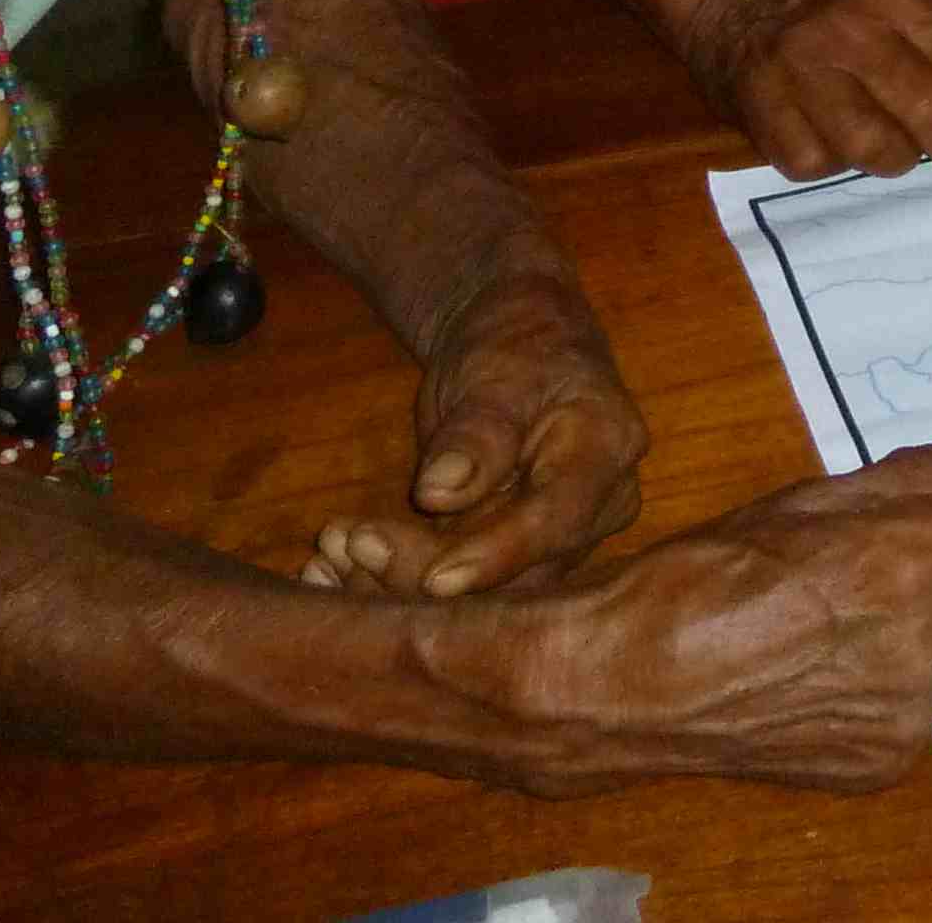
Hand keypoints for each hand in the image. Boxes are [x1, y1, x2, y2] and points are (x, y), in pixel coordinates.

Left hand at [304, 260, 645, 600]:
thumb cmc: (515, 344)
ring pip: (478, 591)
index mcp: (606, 452)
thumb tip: (440, 492)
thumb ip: (476, 433)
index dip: (495, 556)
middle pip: (514, 572)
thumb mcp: (496, 372)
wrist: (515, 340)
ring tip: (325, 555)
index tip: (431, 578)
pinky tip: (329, 572)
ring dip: (394, 581)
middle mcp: (595, 509)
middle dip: (422, 570)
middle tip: (344, 543)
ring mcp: (554, 539)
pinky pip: (453, 584)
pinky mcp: (509, 557)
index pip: (556, 520)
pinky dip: (388, 579)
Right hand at [517, 428, 931, 794]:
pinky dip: (918, 657)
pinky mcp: (887, 756)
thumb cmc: (706, 572)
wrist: (629, 687)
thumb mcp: (806, 499)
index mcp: (910, 562)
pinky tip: (862, 643)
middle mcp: (928, 642)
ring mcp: (911, 710)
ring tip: (894, 581)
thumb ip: (906, 479)